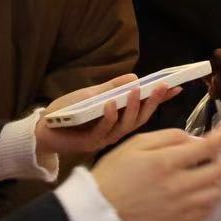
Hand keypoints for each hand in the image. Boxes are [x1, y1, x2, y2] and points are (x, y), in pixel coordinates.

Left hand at [34, 75, 178, 161]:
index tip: (176, 86)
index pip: (144, 107)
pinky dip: (109, 117)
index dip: (160, 98)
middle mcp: (117, 129)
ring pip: (126, 125)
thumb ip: (112, 87)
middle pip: (141, 117)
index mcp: (120, 117)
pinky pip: (104, 130)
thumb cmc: (68, 111)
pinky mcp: (91, 143)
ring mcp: (105, 138)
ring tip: (136, 91)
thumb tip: (136, 77)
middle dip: (153, 102)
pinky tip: (110, 105)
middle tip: (163, 86)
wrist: (43, 128)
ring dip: (132, 107)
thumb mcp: (92, 94)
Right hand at [93, 126, 220, 220]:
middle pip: (220, 171)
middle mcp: (179, 185)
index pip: (208, 147)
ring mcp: (180, 206)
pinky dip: (212, 198)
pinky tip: (203, 191)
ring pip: (217, 193)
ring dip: (220, 180)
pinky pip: (207, 211)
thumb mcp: (137, 143)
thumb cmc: (115, 171)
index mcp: (167, 162)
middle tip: (215, 153)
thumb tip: (196, 139)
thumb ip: (170, 137)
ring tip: (210, 172)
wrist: (99, 208)